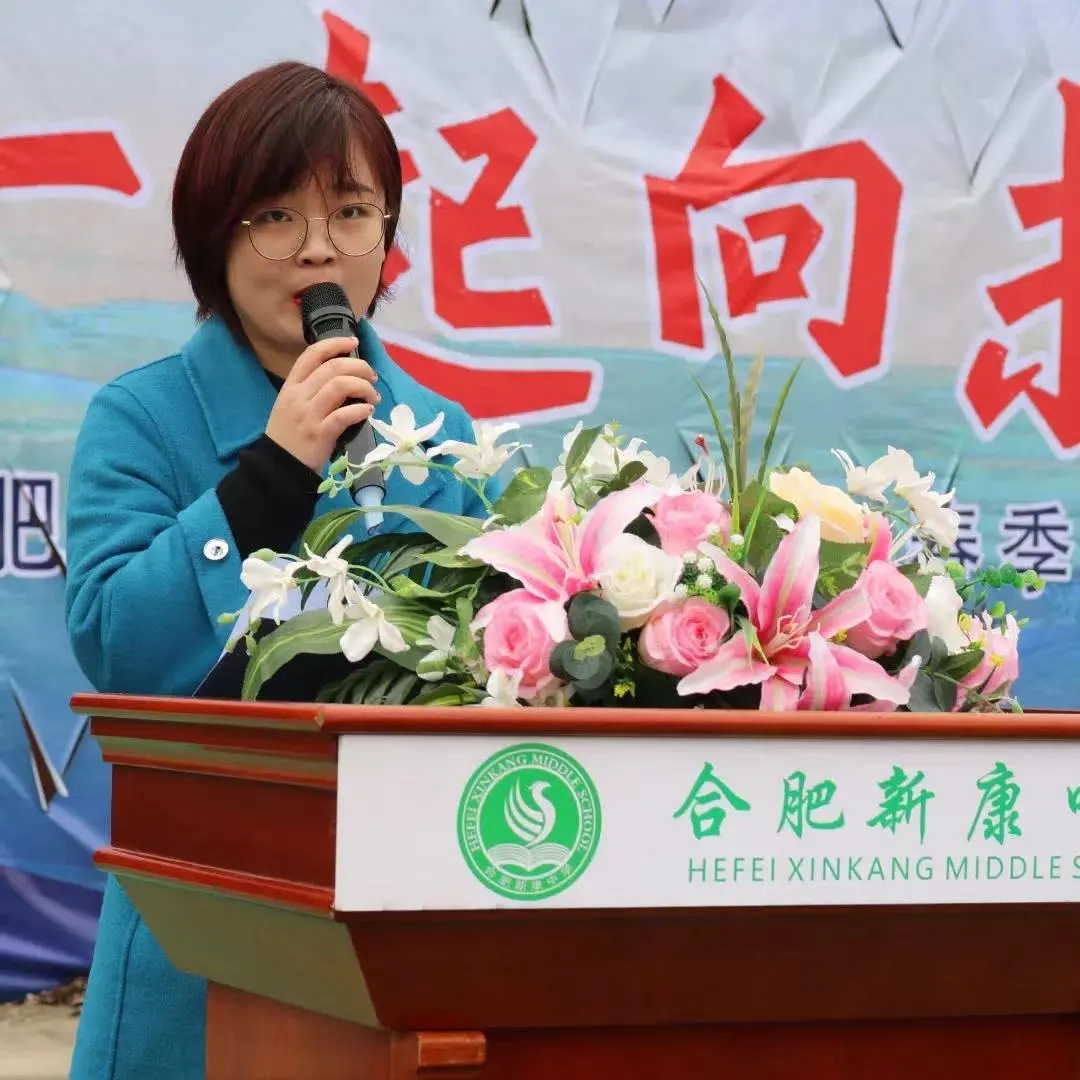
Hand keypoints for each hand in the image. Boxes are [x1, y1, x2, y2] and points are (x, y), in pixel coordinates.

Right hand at [265, 336, 380, 471]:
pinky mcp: (320, 434)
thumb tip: (344, 376)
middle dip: (359, 367)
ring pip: (340, 386)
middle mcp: (298, 396)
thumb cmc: (289, 435)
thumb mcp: (291, 405)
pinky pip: (344, 415)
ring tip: (373, 396)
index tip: (353, 343)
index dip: (335, 344)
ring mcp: (308, 415)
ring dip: (364, 387)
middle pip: (332, 367)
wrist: (278, 467)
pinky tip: (367, 411)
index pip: (312, 354)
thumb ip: (311, 389)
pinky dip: (360, 410)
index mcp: (291, 386)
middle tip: (371, 376)